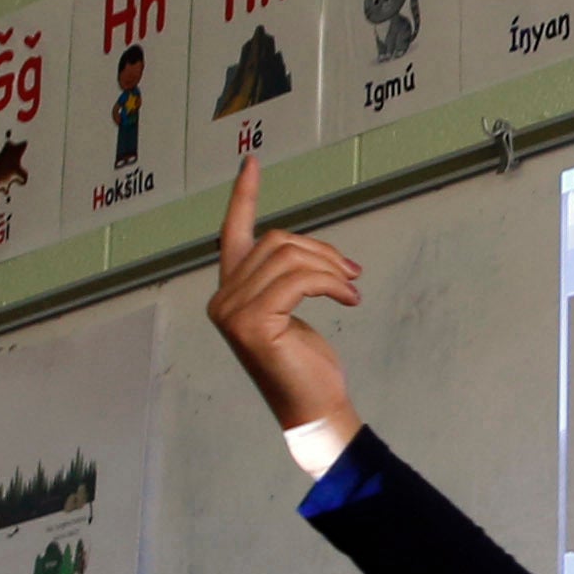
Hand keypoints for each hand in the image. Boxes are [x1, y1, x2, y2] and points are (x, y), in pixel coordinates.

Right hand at [205, 153, 362, 444]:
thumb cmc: (306, 365)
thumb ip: (287, 279)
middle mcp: (222, 299)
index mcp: (230, 293)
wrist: (314, 409)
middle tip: (351, 274)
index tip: (251, 164)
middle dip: (320, 251)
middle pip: (275, 242)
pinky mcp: (253, 323)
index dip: (244, 197)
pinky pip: (300, 279)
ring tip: (351, 290)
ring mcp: (232, 312)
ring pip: (289, 257)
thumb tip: (309, 251)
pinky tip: (349, 299)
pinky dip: (331, 284)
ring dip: (330, 268)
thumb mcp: (292, 312)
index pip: (233, 234)